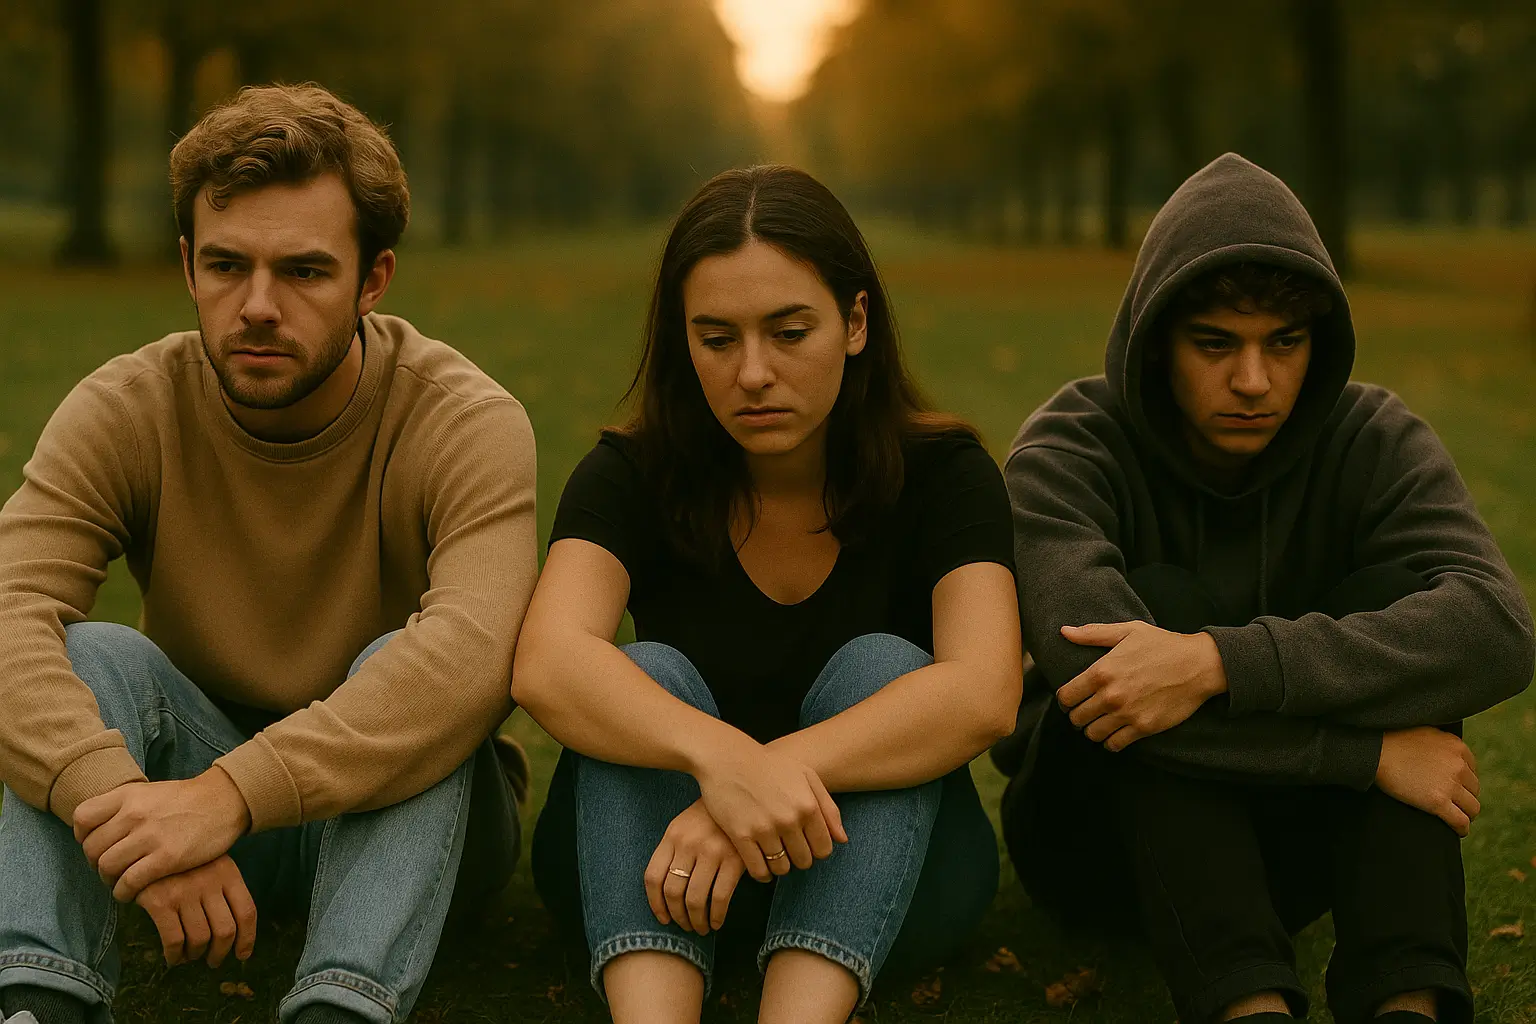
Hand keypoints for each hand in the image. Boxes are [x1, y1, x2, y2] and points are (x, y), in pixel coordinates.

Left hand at [74, 767, 250, 901]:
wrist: (224, 801)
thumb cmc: (187, 799)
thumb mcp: (150, 792)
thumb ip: (124, 806)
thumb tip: (99, 828)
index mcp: (127, 796)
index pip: (82, 818)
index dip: (82, 836)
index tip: (96, 844)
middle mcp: (133, 814)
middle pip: (92, 848)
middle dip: (96, 864)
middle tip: (110, 869)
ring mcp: (149, 837)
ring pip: (107, 867)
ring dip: (109, 881)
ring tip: (121, 882)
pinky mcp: (166, 858)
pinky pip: (129, 882)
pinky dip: (124, 893)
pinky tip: (132, 893)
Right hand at [135, 854, 256, 966]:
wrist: (143, 847)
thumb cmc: (180, 861)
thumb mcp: (210, 863)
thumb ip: (223, 888)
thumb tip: (230, 931)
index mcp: (228, 873)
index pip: (247, 912)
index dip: (247, 939)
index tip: (242, 954)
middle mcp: (210, 883)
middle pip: (225, 930)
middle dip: (220, 953)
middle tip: (213, 961)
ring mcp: (185, 892)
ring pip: (200, 939)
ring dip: (196, 955)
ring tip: (190, 956)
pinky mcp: (160, 902)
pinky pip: (174, 940)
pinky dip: (175, 956)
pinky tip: (172, 957)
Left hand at [644, 800, 746, 933]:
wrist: (744, 797)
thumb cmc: (712, 817)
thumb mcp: (685, 825)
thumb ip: (673, 851)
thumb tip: (665, 893)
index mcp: (672, 835)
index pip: (653, 877)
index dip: (655, 904)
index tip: (663, 918)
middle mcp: (688, 843)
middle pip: (673, 892)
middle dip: (678, 917)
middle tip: (686, 927)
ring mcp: (711, 851)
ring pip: (695, 899)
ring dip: (696, 921)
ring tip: (701, 928)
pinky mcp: (734, 859)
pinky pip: (720, 898)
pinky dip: (716, 916)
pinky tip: (717, 922)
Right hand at [692, 736, 846, 882]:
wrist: (727, 758)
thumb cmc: (769, 765)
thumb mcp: (806, 776)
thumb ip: (828, 808)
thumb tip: (842, 839)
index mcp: (808, 805)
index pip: (824, 849)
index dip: (816, 850)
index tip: (806, 843)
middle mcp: (789, 819)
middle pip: (804, 861)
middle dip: (798, 857)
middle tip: (788, 846)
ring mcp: (764, 829)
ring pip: (782, 868)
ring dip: (779, 865)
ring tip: (773, 852)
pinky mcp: (741, 836)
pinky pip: (758, 870)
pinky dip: (762, 873)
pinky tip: (760, 864)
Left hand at [1057, 621, 1226, 750]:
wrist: (1199, 665)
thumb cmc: (1163, 645)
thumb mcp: (1128, 631)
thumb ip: (1092, 633)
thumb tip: (1064, 632)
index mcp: (1101, 672)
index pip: (1066, 696)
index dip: (1065, 699)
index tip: (1072, 698)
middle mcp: (1110, 696)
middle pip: (1076, 718)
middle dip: (1077, 715)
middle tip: (1086, 711)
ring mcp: (1127, 714)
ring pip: (1092, 734)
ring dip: (1092, 730)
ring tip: (1100, 722)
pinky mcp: (1144, 728)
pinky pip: (1114, 745)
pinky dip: (1111, 741)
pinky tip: (1115, 732)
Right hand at [1375, 727, 1480, 836]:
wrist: (1374, 751)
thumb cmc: (1391, 740)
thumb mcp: (1425, 732)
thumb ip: (1441, 742)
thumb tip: (1445, 753)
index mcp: (1457, 747)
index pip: (1471, 770)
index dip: (1462, 781)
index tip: (1454, 787)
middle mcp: (1459, 765)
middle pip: (1473, 789)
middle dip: (1464, 797)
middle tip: (1453, 803)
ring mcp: (1450, 785)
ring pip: (1472, 807)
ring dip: (1466, 814)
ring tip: (1458, 818)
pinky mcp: (1438, 802)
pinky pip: (1460, 821)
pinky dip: (1462, 828)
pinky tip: (1458, 830)